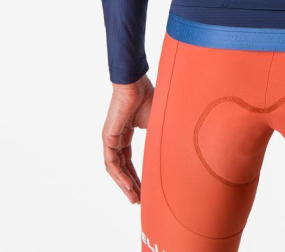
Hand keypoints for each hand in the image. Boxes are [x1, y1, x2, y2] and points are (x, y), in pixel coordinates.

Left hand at [102, 74, 154, 203]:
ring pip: (116, 168)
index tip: (146, 188)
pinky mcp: (108, 138)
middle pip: (123, 167)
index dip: (137, 175)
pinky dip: (120, 176)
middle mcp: (117, 137)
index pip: (130, 160)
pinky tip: (129, 187)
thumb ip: (160, 139)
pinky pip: (112, 163)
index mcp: (127, 132)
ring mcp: (111, 138)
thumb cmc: (148, 97)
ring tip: (135, 199)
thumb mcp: (156, 124)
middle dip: (131, 184)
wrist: (136, 84)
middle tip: (140, 200)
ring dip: (125, 184)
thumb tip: (176, 151)